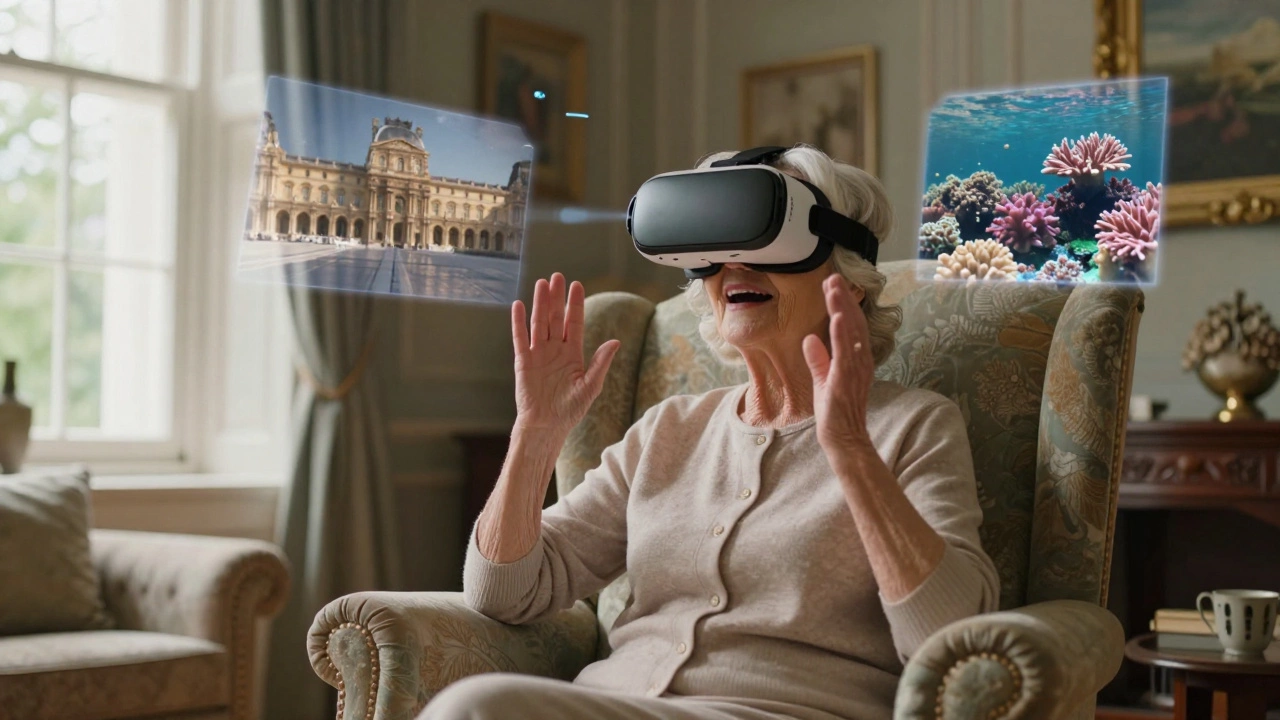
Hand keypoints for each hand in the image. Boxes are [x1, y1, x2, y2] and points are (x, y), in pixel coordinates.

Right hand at [512, 273, 620, 435]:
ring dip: (540, 304)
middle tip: (557, 276)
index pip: (574, 323)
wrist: (547, 426)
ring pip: (539, 323)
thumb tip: (616, 342)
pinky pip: (520, 338)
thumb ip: (601, 363)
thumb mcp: (590, 386)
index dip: (575, 304)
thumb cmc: (570, 409)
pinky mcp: (523, 362)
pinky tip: (518, 305)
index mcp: (573, 354)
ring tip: (541, 284)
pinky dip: (518, 322)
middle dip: (556, 297)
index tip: (576, 285)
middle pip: (556, 318)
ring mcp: (538, 354)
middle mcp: (555, 350)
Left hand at [802, 275, 874, 454]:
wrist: (842, 438)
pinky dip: (844, 333)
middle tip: (833, 277)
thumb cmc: (835, 411)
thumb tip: (809, 339)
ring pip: (852, 332)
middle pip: (854, 323)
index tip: (831, 285)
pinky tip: (839, 317)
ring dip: (843, 308)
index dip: (842, 304)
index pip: (850, 325)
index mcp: (856, 359)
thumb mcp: (822, 379)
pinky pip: (847, 352)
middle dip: (843, 299)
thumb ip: (818, 358)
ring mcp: (856, 369)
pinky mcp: (847, 379)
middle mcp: (860, 360)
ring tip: (834, 288)